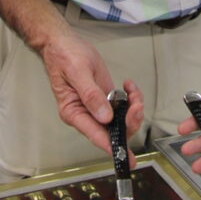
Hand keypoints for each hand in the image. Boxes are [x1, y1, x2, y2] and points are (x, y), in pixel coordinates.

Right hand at [41, 33, 143, 165]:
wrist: (63, 42)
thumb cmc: (65, 55)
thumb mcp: (77, 72)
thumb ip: (91, 95)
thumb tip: (105, 117)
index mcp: (74, 112)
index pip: (96, 135)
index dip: (112, 147)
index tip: (127, 157)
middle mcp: (86, 114)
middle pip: (112, 130)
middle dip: (129, 120)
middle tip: (137, 104)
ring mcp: (96, 107)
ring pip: (120, 119)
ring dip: (132, 108)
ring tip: (133, 91)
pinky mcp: (104, 98)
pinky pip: (122, 106)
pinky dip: (131, 98)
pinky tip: (128, 85)